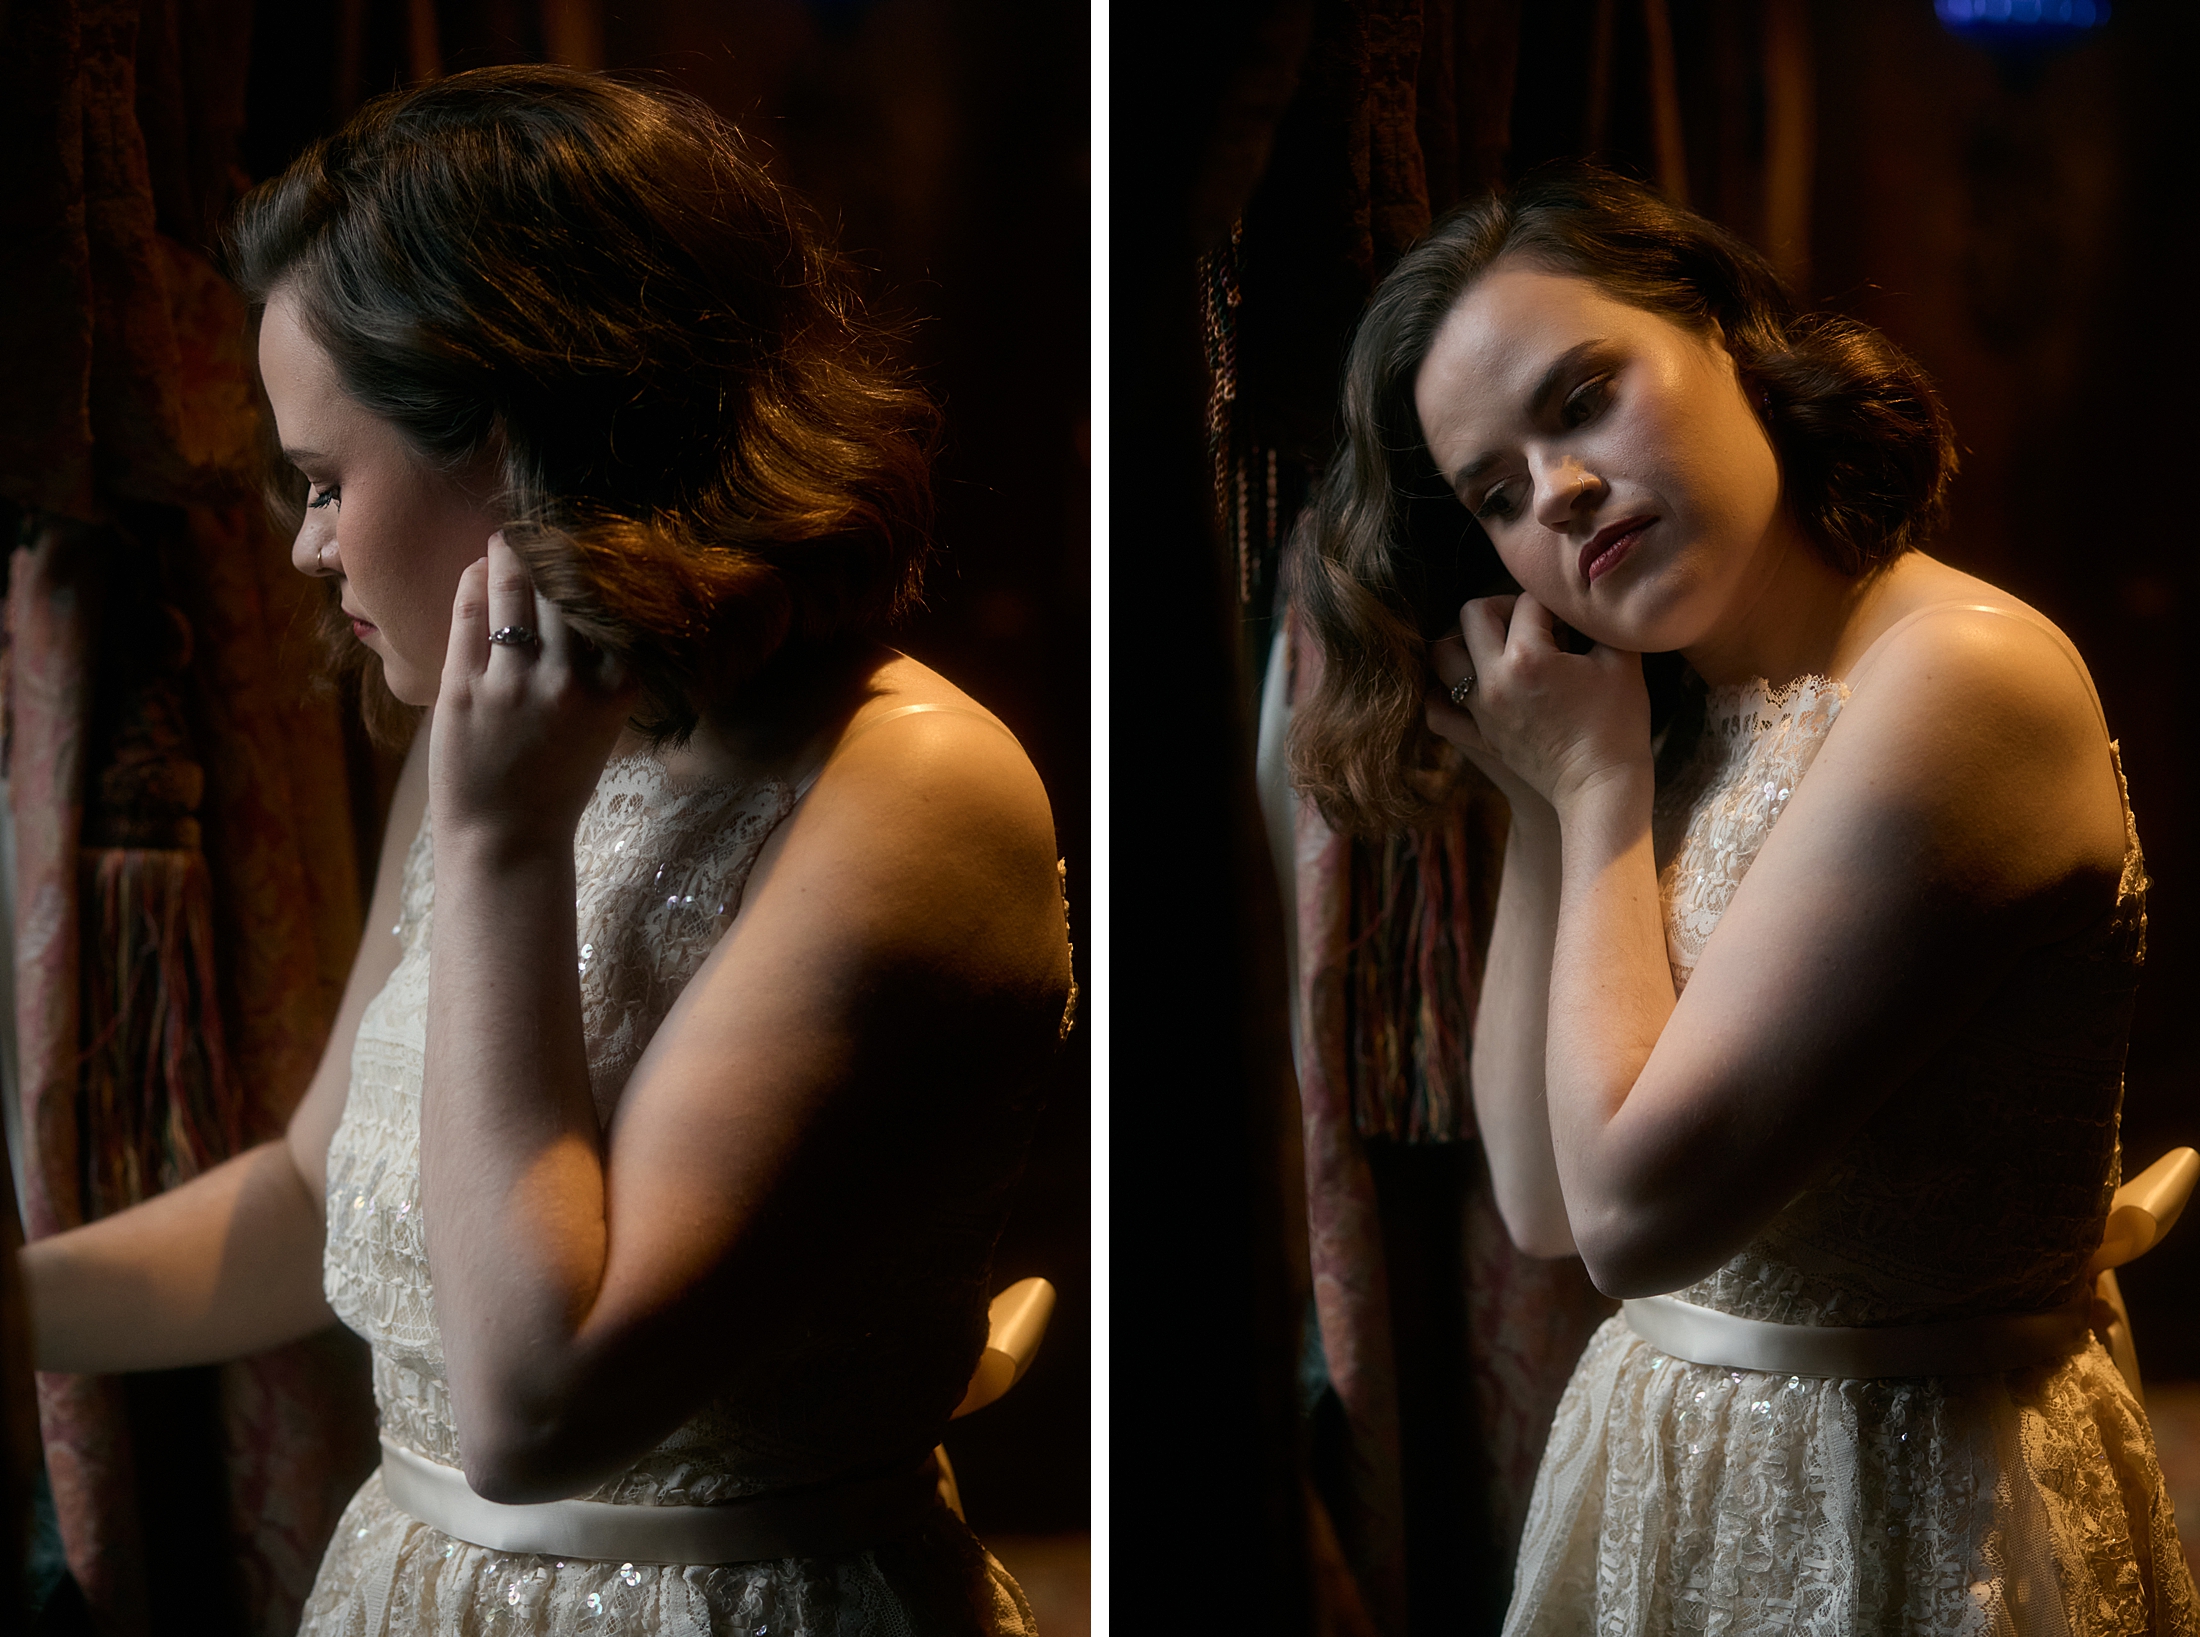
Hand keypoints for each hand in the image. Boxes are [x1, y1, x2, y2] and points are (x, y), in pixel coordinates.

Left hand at [429, 533, 638, 853]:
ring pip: (515, 591)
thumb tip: (588, 604)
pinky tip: (477, 569)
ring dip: (510, 553)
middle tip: (546, 522)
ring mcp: (515, 684)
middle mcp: (570, 682)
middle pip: (566, 589)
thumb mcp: (601, 727)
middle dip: (556, 548)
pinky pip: (470, 613)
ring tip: (508, 535)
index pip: (613, 607)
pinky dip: (474, 582)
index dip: (603, 566)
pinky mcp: (465, 688)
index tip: (595, 540)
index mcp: (615, 692)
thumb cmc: (556, 784)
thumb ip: (600, 671)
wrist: (506, 841)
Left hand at [1425, 593, 1650, 817]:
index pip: (1528, 603)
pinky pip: (1437, 711)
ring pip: (1442, 657)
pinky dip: (1442, 694)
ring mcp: (1481, 711)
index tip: (1567, 619)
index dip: (1552, 603)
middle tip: (1528, 621)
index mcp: (1529, 658)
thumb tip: (1586, 604)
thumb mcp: (1622, 664)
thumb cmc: (1618, 726)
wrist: (1602, 787)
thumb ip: (1600, 624)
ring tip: (1495, 647)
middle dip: (1501, 605)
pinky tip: (1468, 686)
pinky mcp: (1478, 737)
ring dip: (1463, 642)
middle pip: (1472, 614)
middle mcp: (1495, 680)